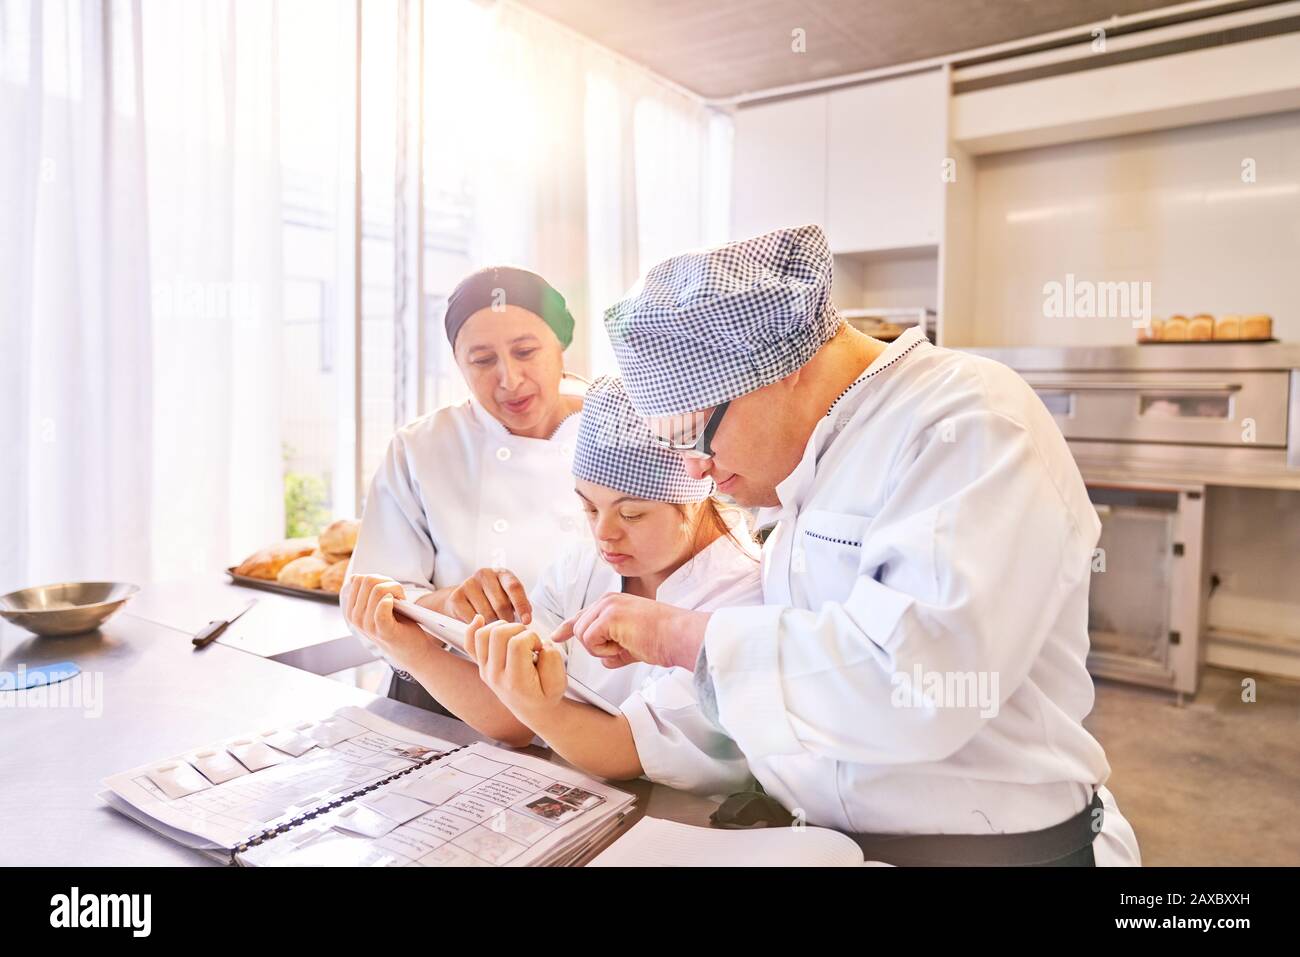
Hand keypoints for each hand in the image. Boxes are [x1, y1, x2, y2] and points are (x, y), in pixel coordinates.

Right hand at [341, 574, 438, 673]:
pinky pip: (382, 609)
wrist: (412, 649)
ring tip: (402, 600)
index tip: (389, 589)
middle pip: (368, 581)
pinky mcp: (384, 631)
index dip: (378, 578)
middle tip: (398, 594)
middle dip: (387, 582)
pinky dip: (391, 601)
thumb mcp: (377, 607)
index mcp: (352, 611)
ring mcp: (368, 626)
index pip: (358, 580)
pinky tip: (398, 602)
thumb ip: (367, 593)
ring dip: (395, 589)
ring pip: (378, 591)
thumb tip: (356, 577)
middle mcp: (356, 619)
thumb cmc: (397, 624)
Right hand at [442, 567, 532, 625]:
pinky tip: (480, 627)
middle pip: (501, 604)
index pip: (514, 587)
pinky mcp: (456, 597)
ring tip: (494, 628)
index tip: (527, 621)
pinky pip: (472, 619)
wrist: (461, 600)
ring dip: (493, 626)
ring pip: (487, 614)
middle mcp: (485, 575)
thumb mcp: (506, 597)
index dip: (522, 605)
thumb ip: (516, 605)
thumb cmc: (490, 600)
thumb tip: (526, 620)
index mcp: (501, 574)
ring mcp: (469, 584)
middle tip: (508, 631)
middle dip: (507, 621)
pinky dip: (479, 627)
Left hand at [464, 616, 565, 719]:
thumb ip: (552, 659)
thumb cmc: (547, 695)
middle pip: (498, 634)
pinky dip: (473, 628)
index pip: (517, 644)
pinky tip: (481, 620)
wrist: (534, 711)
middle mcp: (496, 676)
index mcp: (516, 681)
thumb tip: (540, 642)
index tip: (539, 647)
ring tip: (516, 636)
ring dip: (502, 626)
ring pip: (483, 634)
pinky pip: (469, 643)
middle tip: (529, 640)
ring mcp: (485, 670)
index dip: (532, 637)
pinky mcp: (481, 666)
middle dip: (518, 628)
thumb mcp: (559, 682)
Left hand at [552, 593, 709, 670]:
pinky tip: (624, 645)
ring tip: (625, 645)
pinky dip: (604, 650)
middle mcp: (607, 600)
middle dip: (596, 646)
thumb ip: (616, 650)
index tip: (556, 636)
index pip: (583, 615)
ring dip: (601, 649)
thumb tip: (605, 661)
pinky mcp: (609, 616)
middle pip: (579, 629)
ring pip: (582, 635)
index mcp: (613, 603)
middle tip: (622, 647)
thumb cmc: (663, 639)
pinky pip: (590, 640)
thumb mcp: (632, 643)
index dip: (567, 628)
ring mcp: (607, 606)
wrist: (678, 636)